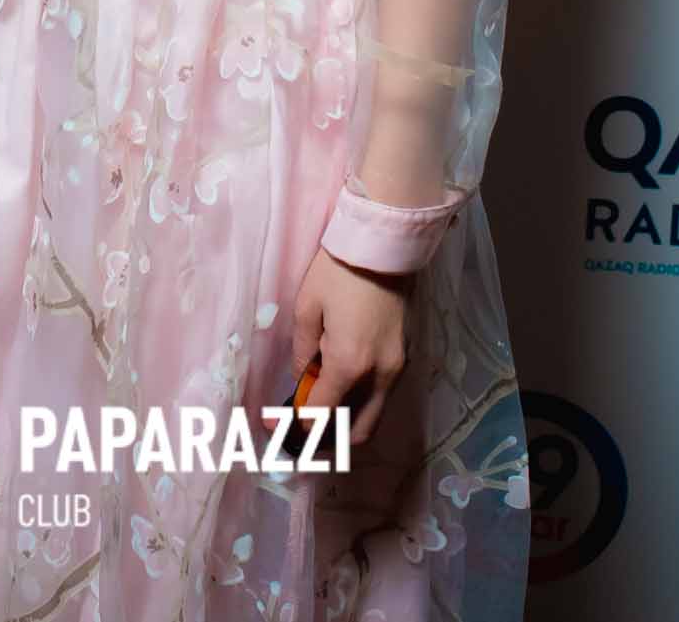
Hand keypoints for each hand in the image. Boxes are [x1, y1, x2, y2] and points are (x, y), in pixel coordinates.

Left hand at [288, 246, 412, 450]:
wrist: (384, 243)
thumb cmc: (339, 270)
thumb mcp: (306, 308)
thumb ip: (302, 352)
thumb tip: (304, 377)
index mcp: (350, 365)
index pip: (321, 417)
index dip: (294, 426)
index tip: (272, 423)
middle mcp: (380, 376)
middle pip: (357, 433)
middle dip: (328, 436)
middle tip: (301, 421)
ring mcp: (398, 367)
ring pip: (374, 414)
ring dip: (347, 418)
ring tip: (319, 396)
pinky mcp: (406, 355)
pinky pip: (382, 393)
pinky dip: (361, 398)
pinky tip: (341, 377)